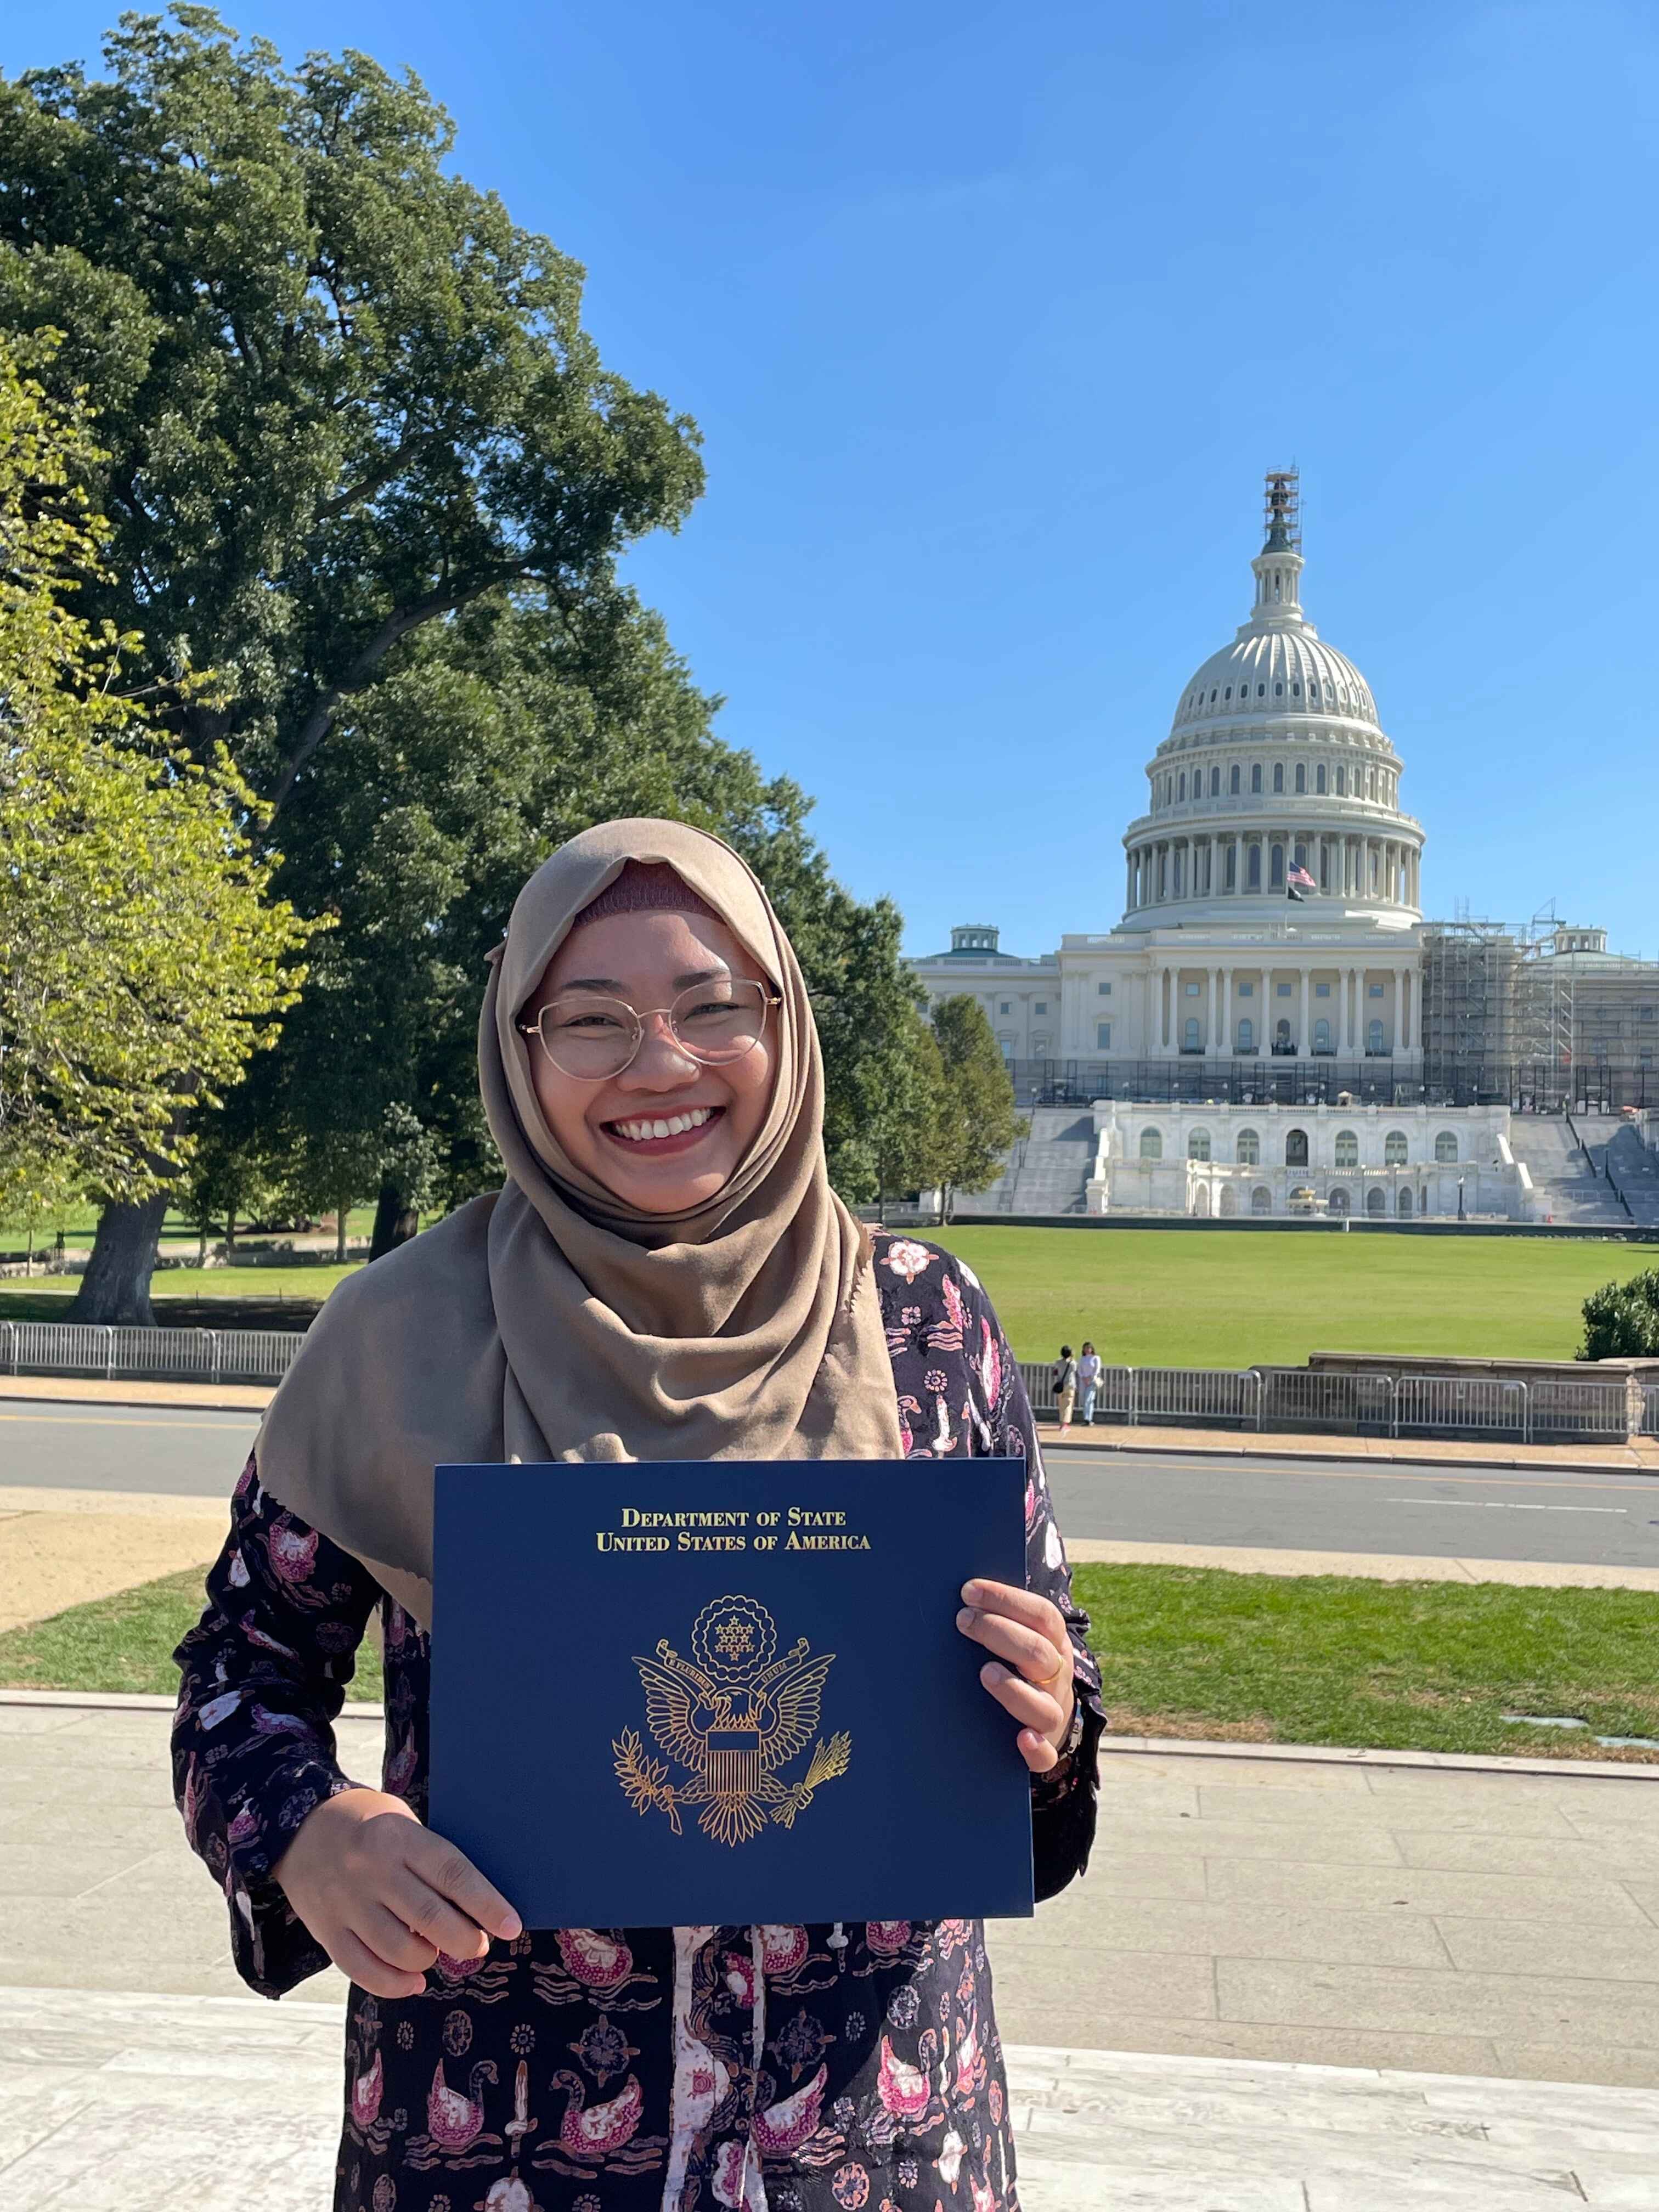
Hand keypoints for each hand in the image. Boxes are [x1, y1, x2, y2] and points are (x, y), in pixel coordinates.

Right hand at [273, 1787, 521, 1998]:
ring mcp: (346, 1901)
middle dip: (463, 1940)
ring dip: (428, 1960)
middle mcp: (373, 1869)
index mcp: (399, 1836)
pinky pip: (361, 1969)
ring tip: (438, 1953)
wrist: (300, 1826)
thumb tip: (473, 1909)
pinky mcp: (325, 1928)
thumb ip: (430, 1861)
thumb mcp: (403, 1824)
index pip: (452, 1873)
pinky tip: (413, 1981)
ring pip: (397, 1949)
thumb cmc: (368, 1824)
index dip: (486, 1903)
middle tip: (478, 1946)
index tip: (512, 1926)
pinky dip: (393, 1984)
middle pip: (429, 1916)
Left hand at [956, 1580, 1076, 1773]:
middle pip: (1038, 1652)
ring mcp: (1052, 1713)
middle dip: (999, 1632)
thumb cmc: (1018, 1663)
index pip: (1040, 1614)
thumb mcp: (1020, 1636)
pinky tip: (1021, 1738)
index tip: (968, 1590)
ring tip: (985, 1672)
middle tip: (963, 1620)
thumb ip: (999, 1617)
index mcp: (1053, 1642)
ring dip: (1014, 1689)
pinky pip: (1046, 1755)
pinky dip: (1036, 1749)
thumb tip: (959, 1592)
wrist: (1047, 1715)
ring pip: (1043, 1707)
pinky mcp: (1045, 1747)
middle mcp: (1056, 1676)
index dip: (1006, 1599)